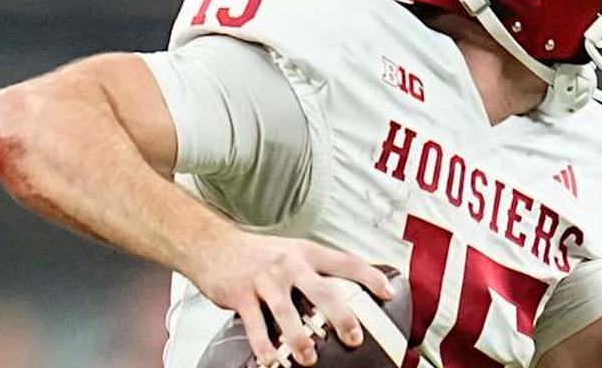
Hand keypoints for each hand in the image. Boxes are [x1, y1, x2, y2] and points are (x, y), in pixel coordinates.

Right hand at [189, 230, 393, 366]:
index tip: (387, 292)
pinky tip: (271, 361)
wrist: (213, 245)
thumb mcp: (292, 251)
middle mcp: (289, 264)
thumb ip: (315, 270)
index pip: (346, 262)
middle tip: (353, 338)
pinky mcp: (241, 295)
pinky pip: (255, 326)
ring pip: (288, 313)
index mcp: (307, 253)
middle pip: (323, 291)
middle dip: (341, 317)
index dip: (370, 276)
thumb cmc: (258, 253)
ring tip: (309, 358)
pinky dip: (264, 347)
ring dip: (300, 339)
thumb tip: (342, 291)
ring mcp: (266, 280)